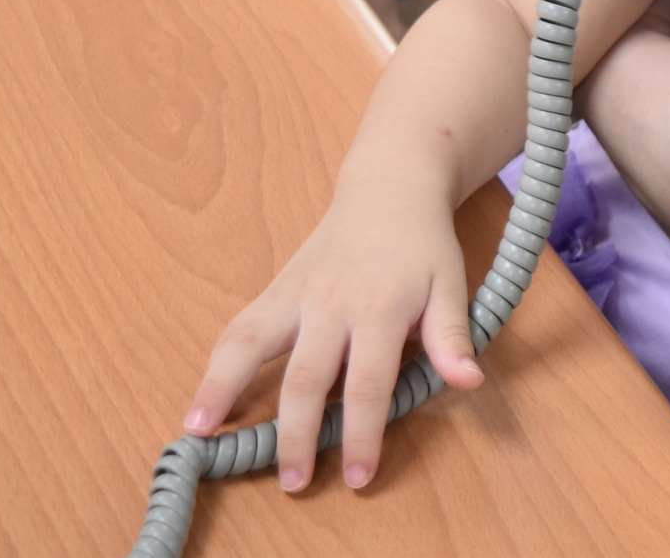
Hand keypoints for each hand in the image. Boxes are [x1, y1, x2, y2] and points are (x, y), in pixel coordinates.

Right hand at [183, 166, 482, 491]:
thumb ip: (453, 337)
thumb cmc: (423, 245)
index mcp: (378, 309)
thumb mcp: (451, 286)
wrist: (390, 188)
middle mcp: (329, 305)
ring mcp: (295, 296)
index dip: (361, 433)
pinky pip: (238, 328)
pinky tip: (200, 400)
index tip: (357, 476)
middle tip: (294, 483)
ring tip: (201, 434)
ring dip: (223, 389)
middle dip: (296, 435)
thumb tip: (469, 382)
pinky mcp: (274, 290)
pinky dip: (215, 364)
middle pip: (305, 378)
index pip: (367, 383)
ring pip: (250, 345)